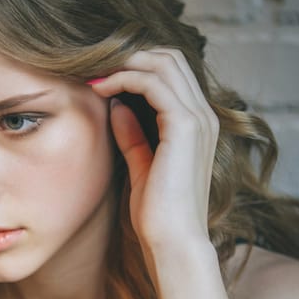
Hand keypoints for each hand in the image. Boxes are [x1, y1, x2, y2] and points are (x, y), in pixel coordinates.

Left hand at [89, 48, 218, 254]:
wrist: (173, 242)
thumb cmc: (158, 214)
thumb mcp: (142, 165)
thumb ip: (134, 134)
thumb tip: (117, 106)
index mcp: (198, 124)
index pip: (172, 72)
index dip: (136, 66)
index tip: (100, 77)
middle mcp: (204, 115)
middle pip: (170, 58)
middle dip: (130, 56)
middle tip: (95, 69)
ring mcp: (198, 118)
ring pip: (163, 63)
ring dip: (125, 63)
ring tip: (94, 77)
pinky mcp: (185, 125)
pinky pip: (153, 83)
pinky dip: (125, 79)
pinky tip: (100, 91)